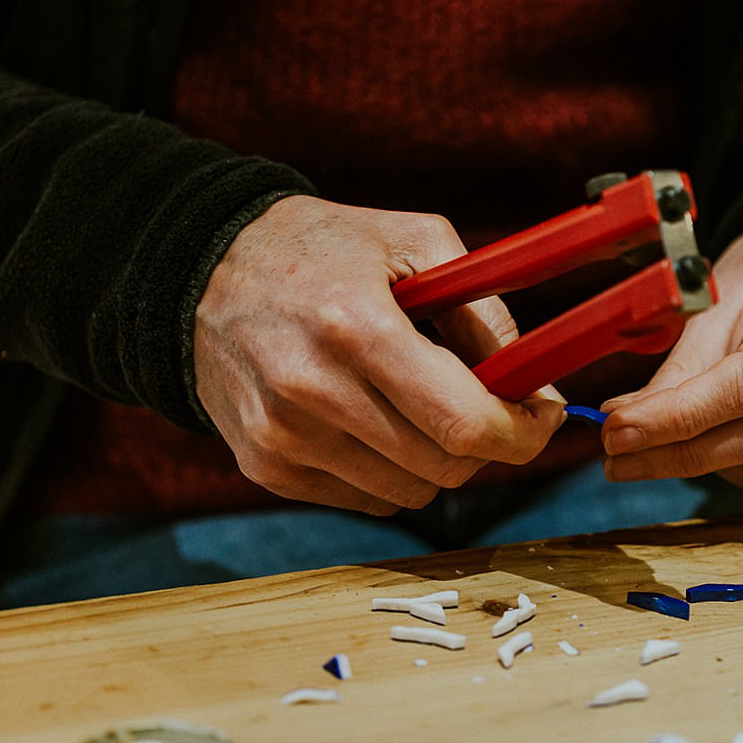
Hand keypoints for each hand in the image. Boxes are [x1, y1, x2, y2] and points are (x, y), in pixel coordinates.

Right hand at [194, 195, 563, 514]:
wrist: (200, 271)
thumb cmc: (322, 249)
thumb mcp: (414, 242)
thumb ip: (486, 310)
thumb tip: (536, 383)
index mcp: (357, 330)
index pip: (465, 424)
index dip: (523, 433)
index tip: (543, 416)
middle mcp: (313, 393)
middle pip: (446, 467)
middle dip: (487, 442)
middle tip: (487, 403)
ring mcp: (283, 438)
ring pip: (413, 492)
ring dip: (437, 458)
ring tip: (418, 402)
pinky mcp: (265, 466)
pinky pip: (368, 500)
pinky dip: (390, 470)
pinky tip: (371, 418)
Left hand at [600, 220, 742, 500]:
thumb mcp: (722, 295)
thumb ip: (682, 364)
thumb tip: (627, 424)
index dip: (680, 416)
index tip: (618, 433)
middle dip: (685, 453)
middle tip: (621, 458)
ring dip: (709, 468)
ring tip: (663, 445)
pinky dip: (742, 471)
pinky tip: (714, 444)